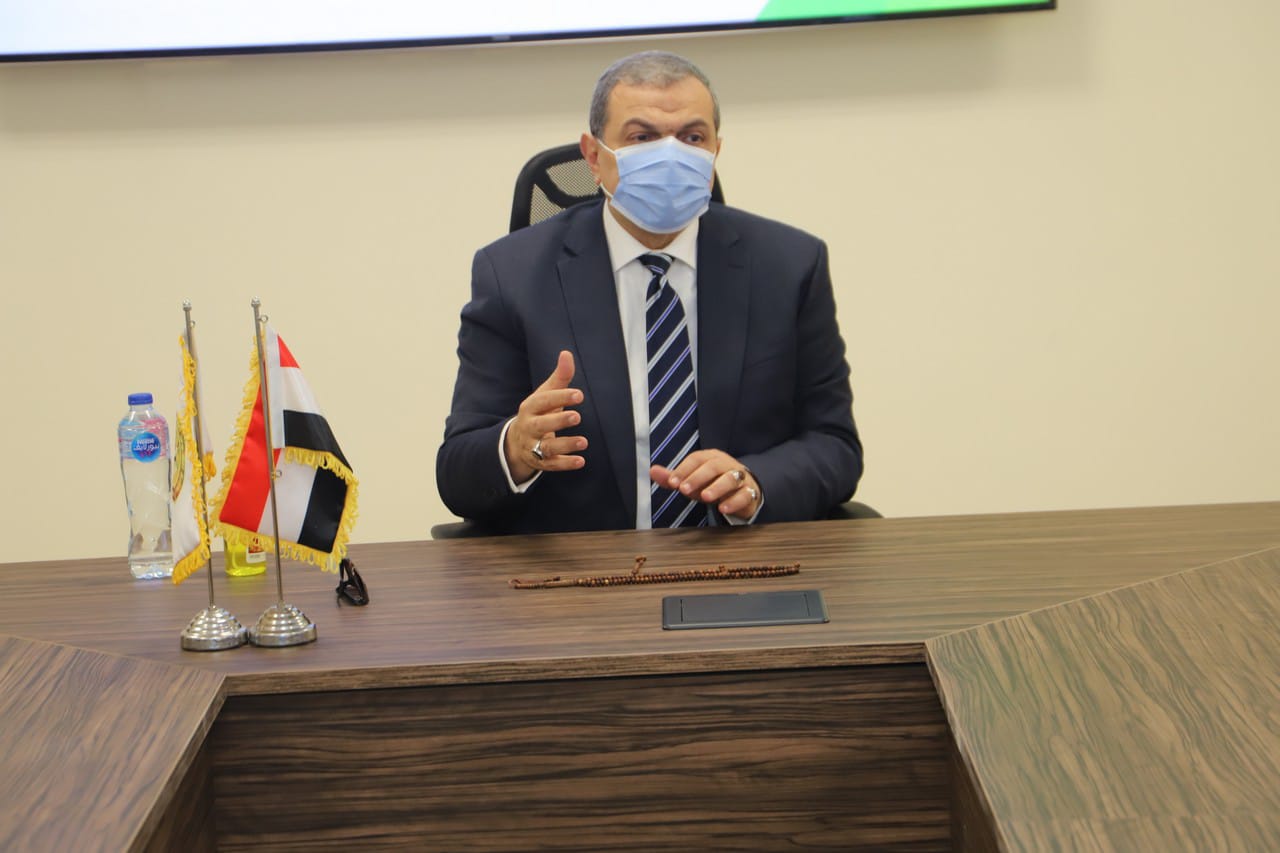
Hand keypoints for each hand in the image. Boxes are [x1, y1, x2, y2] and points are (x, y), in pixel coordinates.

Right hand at [504, 350, 587, 482]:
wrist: (516, 442)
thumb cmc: (538, 413)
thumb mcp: (545, 395)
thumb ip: (559, 377)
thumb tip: (567, 353)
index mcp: (530, 408)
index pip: (543, 401)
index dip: (560, 397)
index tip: (579, 394)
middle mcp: (529, 427)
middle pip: (541, 425)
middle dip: (558, 421)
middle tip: (577, 416)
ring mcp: (533, 446)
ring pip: (546, 448)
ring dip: (565, 445)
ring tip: (584, 441)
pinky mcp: (540, 462)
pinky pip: (551, 465)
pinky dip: (565, 464)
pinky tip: (581, 461)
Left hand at [650, 449, 760, 520]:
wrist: (743, 491)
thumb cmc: (713, 483)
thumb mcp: (692, 481)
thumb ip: (673, 477)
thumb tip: (652, 470)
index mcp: (710, 458)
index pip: (696, 459)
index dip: (683, 470)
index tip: (672, 482)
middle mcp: (726, 465)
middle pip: (713, 467)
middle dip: (698, 477)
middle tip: (684, 490)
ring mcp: (740, 478)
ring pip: (731, 478)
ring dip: (717, 487)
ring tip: (706, 497)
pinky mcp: (749, 493)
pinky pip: (744, 495)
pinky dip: (734, 501)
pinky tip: (723, 508)